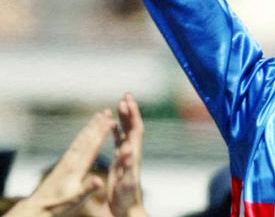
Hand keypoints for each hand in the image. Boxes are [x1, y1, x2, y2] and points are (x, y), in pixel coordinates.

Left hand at [6, 111, 114, 216]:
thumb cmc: (57, 206)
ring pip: (80, 140)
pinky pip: (75, 145)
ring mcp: (66, 161)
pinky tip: (85, 132)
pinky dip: (82, 135)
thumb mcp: (74, 200)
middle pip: (87, 139)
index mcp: (76, 169)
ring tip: (98, 116)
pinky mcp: (63, 164)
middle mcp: (71, 162)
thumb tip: (100, 180)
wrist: (37, 208)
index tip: (110, 121)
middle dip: (97, 125)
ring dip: (90, 127)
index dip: (101, 133)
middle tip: (106, 112)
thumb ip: (87, 189)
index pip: (92, 147)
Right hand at [107, 93, 146, 216]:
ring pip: (127, 131)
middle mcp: (132, 152)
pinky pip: (120, 141)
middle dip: (130, 110)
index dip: (133, 114)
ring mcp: (127, 155)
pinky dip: (118, 131)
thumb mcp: (127, 182)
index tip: (128, 100)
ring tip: (120, 103)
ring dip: (125, 117)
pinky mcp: (121, 161)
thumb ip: (127, 166)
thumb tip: (127, 149)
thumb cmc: (127, 198)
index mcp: (134, 154)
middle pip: (133, 126)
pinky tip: (114, 124)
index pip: (136, 129)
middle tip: (126, 94)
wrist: (128, 208)